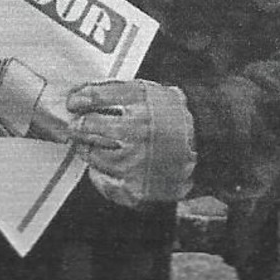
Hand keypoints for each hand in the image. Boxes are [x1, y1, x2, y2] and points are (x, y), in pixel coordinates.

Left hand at [67, 79, 196, 207]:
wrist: (205, 148)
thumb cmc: (172, 118)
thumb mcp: (148, 92)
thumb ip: (114, 91)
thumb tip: (79, 94)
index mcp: (140, 103)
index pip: (93, 98)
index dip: (78, 100)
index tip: (74, 103)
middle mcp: (136, 131)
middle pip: (87, 126)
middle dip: (79, 125)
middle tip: (80, 125)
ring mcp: (135, 162)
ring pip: (91, 154)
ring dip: (89, 148)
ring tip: (101, 145)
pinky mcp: (134, 188)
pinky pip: (102, 180)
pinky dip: (101, 172)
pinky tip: (112, 164)